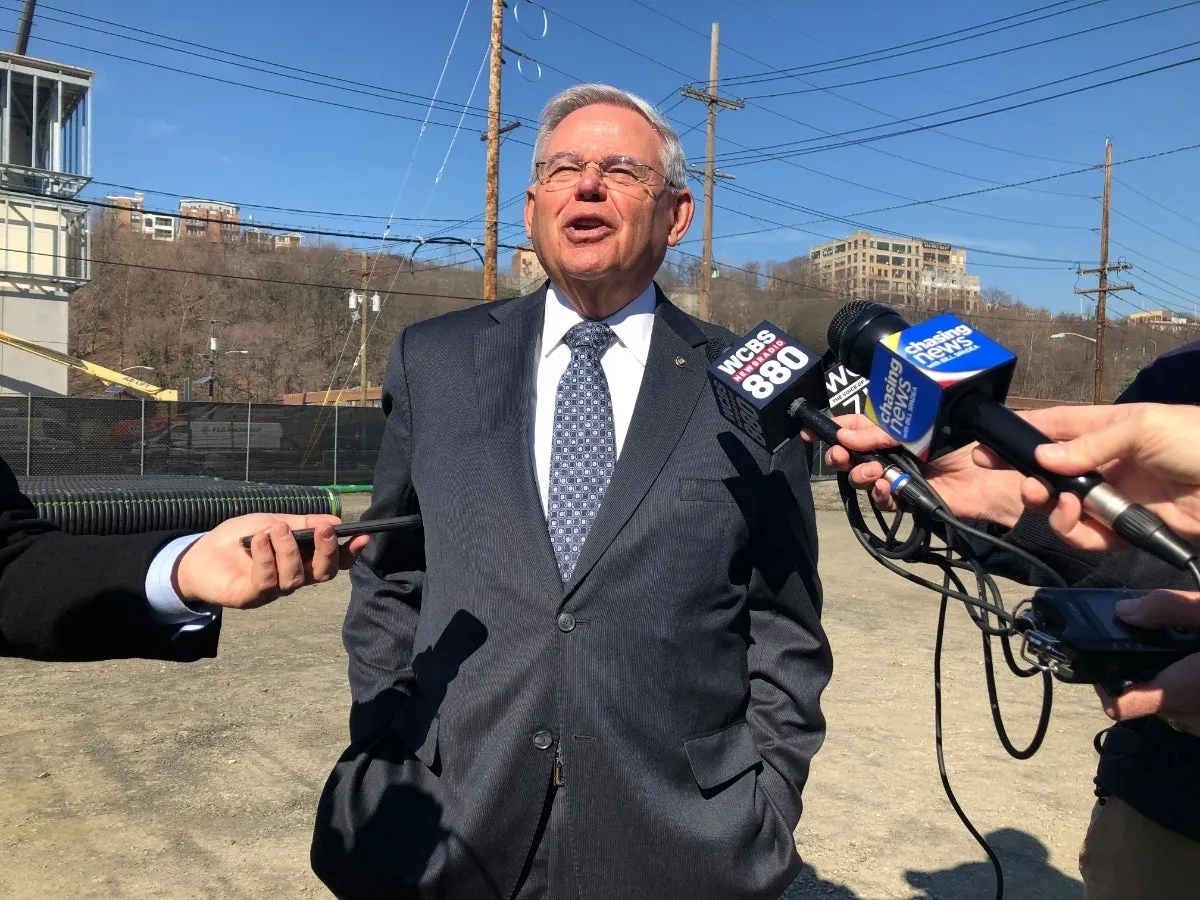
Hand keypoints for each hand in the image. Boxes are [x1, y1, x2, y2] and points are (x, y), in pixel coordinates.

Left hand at [173, 514, 369, 609]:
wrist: (199, 553)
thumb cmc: (238, 538)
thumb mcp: (274, 521)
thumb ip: (302, 524)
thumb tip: (334, 522)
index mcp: (302, 561)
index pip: (333, 561)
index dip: (350, 552)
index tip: (362, 536)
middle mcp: (293, 579)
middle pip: (322, 574)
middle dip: (327, 552)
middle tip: (324, 530)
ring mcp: (272, 591)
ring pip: (294, 578)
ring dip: (288, 550)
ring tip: (275, 529)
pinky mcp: (250, 597)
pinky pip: (266, 582)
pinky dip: (265, 558)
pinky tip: (259, 539)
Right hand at [807, 414, 1025, 526]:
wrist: (993, 476)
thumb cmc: (964, 443)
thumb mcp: (919, 428)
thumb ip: (882, 433)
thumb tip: (845, 435)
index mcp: (894, 429)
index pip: (856, 426)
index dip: (833, 428)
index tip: (811, 430)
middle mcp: (892, 452)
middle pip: (852, 454)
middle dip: (840, 454)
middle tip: (840, 454)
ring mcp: (897, 476)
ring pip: (862, 478)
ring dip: (860, 474)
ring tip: (872, 472)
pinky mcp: (906, 499)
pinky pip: (882, 499)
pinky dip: (880, 493)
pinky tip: (886, 486)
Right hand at [974, 403, 1199, 550]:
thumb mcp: (1144, 427)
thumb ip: (1091, 444)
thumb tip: (1045, 457)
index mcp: (1106, 428)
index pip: (1052, 428)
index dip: (1019, 436)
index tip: (986, 448)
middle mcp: (1105, 462)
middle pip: (1049, 474)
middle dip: (1031, 482)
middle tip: (1030, 490)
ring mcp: (1114, 495)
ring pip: (1062, 508)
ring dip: (1052, 511)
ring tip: (1060, 508)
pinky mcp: (1126, 526)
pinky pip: (1088, 535)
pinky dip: (1078, 534)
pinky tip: (1083, 524)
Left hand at [1098, 589, 1199, 734]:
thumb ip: (1170, 609)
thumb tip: (1124, 611)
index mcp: (1183, 690)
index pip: (1120, 706)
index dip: (1103, 685)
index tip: (1101, 660)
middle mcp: (1193, 717)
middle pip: (1144, 700)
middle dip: (1144, 672)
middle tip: (1159, 643)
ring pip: (1171, 706)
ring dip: (1170, 682)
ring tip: (1187, 651)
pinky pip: (1193, 710)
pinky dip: (1192, 690)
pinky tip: (1199, 666)